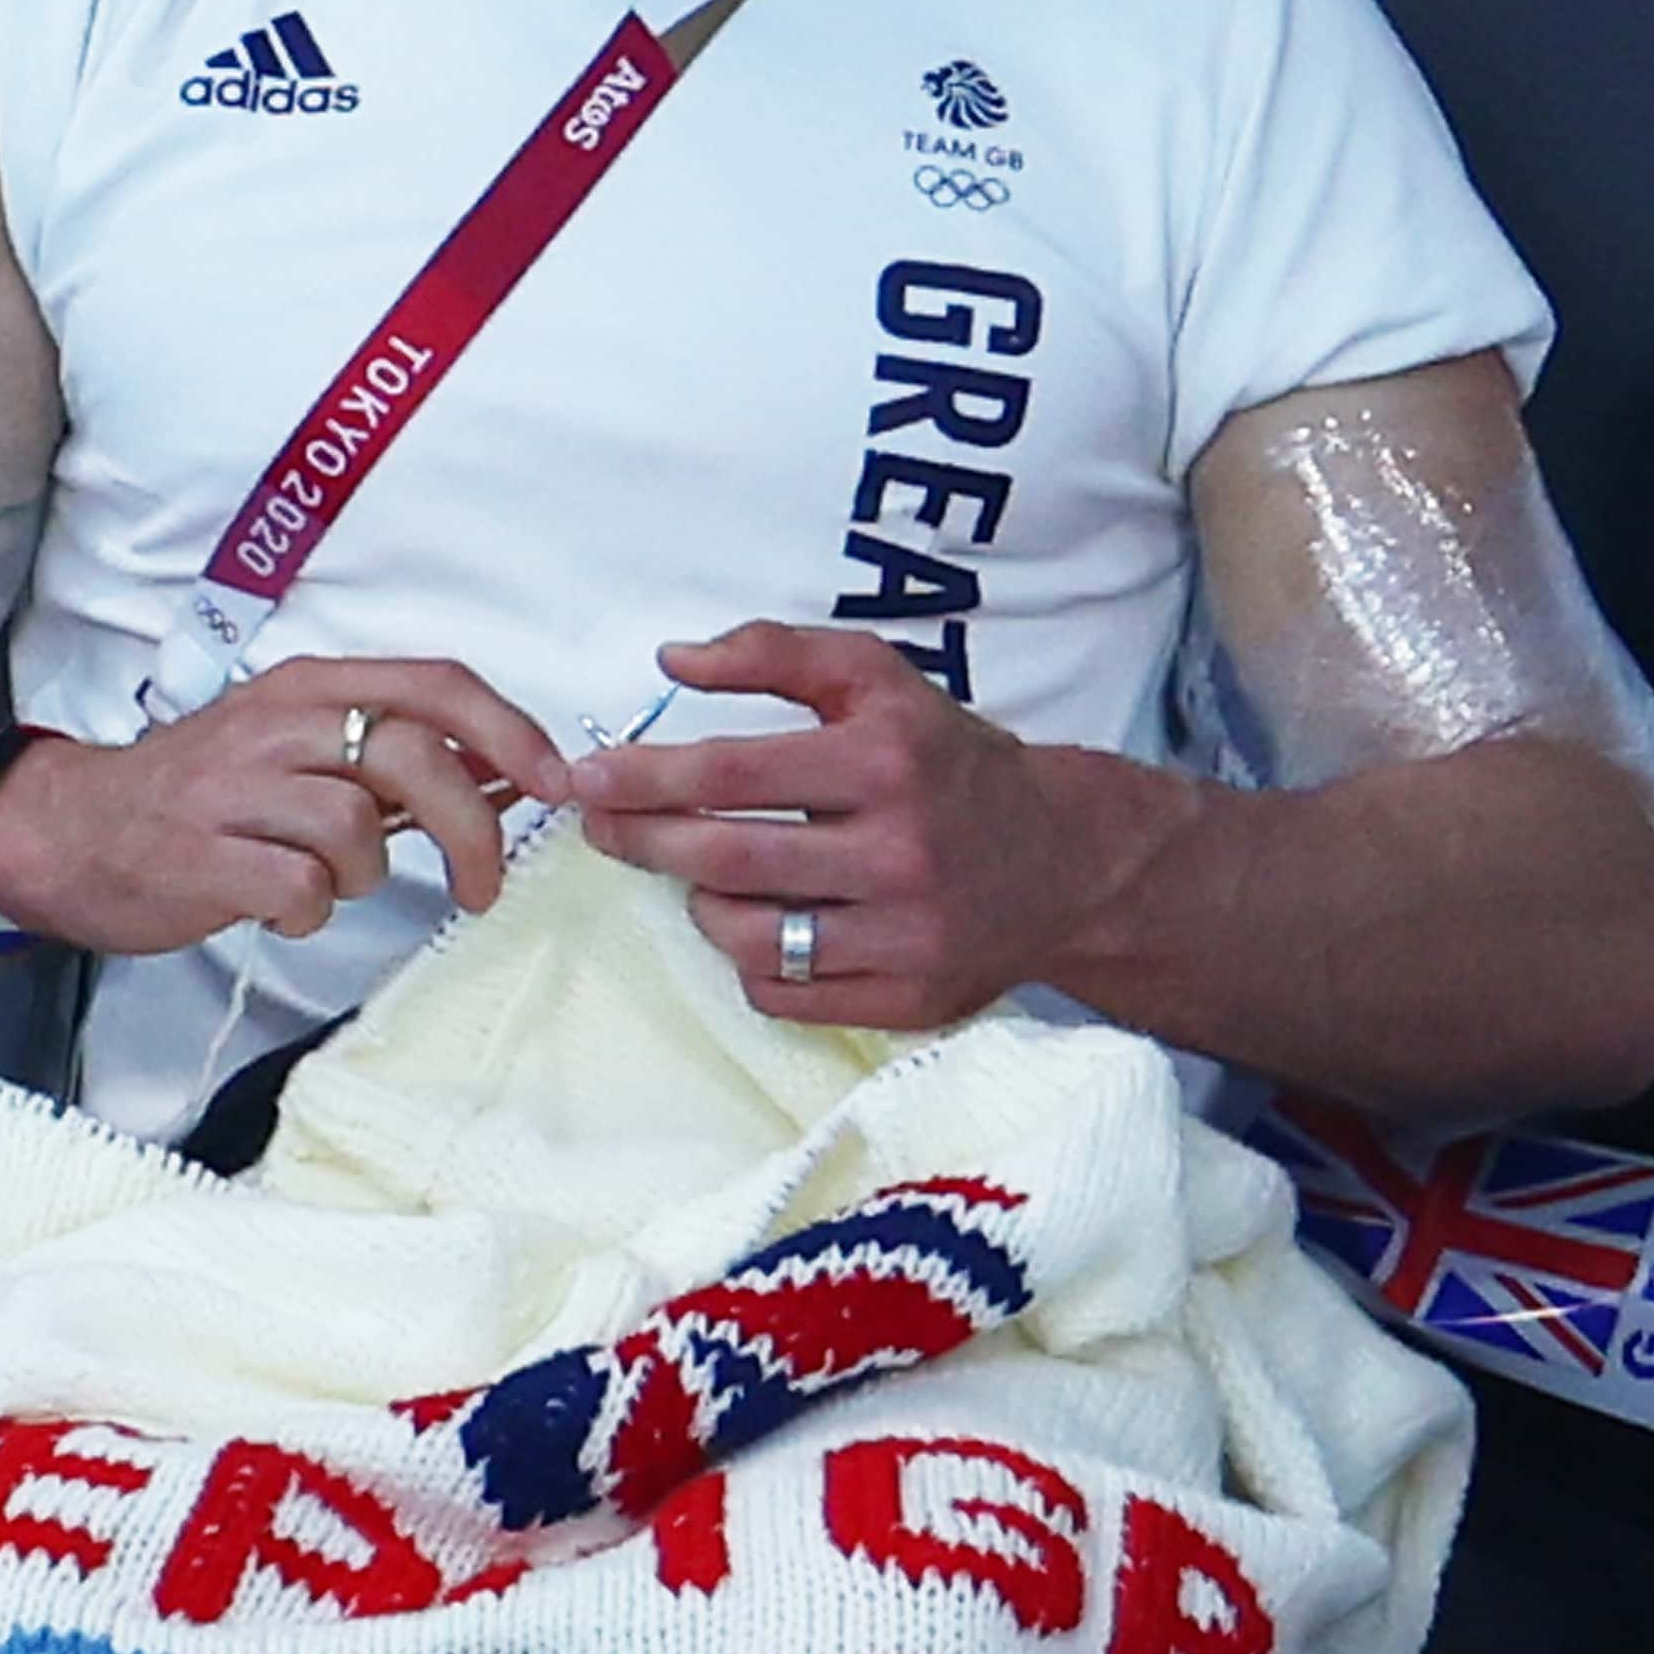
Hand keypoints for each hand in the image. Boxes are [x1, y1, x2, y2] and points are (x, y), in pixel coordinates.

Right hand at [0, 658, 565, 956]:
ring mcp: (235, 790)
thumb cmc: (201, 795)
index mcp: (309, 686)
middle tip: (482, 888)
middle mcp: (277, 724)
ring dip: (366, 876)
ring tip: (327, 883)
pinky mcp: (204, 857)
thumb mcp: (296, 748)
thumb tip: (509, 773)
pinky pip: (300, 891)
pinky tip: (281, 908)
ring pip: (357, 831)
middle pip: (413, 759)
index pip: (436, 684)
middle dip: (472, 832)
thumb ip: (393, 756)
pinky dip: (308, 913)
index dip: (510, 733)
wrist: (68, 832)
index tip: (555, 786)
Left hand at [572, 620, 1185, 1026]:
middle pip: (727, 857)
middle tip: (603, 829)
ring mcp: (907, 935)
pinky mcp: (910, 999)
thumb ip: (776, 653)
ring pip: (749, 935)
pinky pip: (782, 994)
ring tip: (702, 873)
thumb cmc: (947, 762)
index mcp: (888, 760)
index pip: (735, 770)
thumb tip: (673, 660)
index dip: (646, 775)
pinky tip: (758, 925)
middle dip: (643, 841)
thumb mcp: (879, 681)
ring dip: (702, 902)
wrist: (1064, 862)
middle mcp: (902, 850)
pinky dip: (751, 961)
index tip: (588, 778)